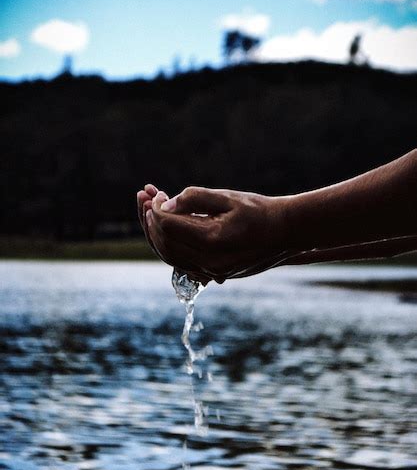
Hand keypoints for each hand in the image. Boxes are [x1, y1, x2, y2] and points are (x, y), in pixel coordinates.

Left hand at [146, 187, 290, 281]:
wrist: (287, 232)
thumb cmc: (259, 210)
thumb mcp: (227, 197)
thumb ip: (194, 198)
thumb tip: (165, 206)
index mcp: (212, 240)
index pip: (169, 225)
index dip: (156, 209)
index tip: (156, 194)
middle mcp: (210, 262)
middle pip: (166, 244)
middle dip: (151, 223)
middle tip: (148, 201)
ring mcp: (213, 271)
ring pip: (172, 257)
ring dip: (158, 236)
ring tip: (152, 214)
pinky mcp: (216, 274)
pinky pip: (184, 263)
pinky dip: (172, 247)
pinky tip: (169, 230)